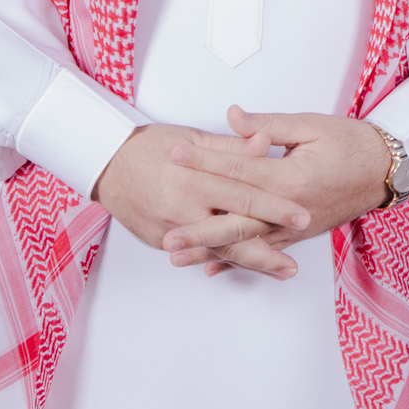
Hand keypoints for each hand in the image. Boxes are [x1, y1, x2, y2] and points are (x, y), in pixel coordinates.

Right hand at [93, 122, 310, 278]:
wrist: (107, 164)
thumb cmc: (151, 146)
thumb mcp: (194, 138)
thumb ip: (232, 147)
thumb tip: (266, 143)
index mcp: (192, 180)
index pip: (243, 196)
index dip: (275, 207)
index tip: (302, 216)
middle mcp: (180, 210)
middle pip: (231, 235)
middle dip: (266, 251)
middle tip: (293, 263)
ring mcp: (168, 230)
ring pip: (217, 250)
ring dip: (251, 263)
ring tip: (281, 270)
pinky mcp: (160, 241)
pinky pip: (198, 253)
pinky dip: (224, 260)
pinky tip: (247, 267)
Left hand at [162, 105, 392, 274]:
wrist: (386, 169)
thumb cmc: (352, 144)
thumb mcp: (311, 125)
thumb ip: (268, 125)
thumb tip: (232, 118)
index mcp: (292, 177)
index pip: (239, 168)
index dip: (204, 160)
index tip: (175, 155)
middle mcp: (291, 208)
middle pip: (237, 221)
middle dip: (199, 228)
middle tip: (166, 234)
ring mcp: (295, 226)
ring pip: (247, 243)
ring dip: (210, 250)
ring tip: (178, 256)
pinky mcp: (299, 235)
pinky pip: (264, 252)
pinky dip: (238, 261)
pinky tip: (212, 267)